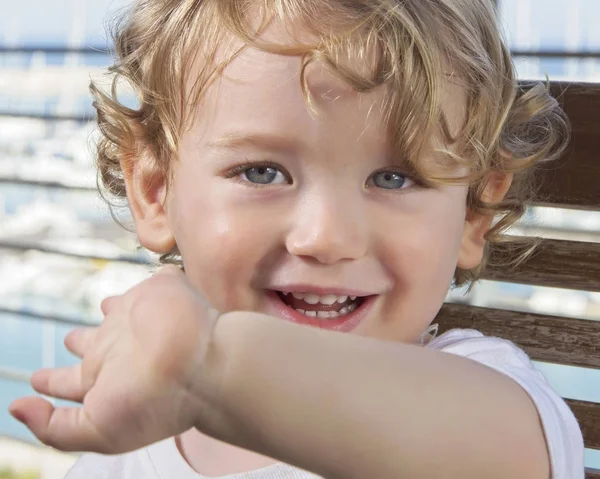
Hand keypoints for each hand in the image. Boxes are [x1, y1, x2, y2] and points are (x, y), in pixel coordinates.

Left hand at [8, 266, 222, 453]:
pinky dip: (154, 280)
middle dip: (81, 342)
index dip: (51, 381)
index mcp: (104, 377)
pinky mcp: (162, 290)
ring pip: (119, 312)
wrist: (201, 364)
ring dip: (111, 311)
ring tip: (106, 307)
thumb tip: (17, 406)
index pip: (69, 380)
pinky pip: (154, 282)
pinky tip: (152, 280)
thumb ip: (53, 427)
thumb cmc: (155, 401)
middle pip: (94, 344)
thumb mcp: (97, 430)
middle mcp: (120, 348)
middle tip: (70, 339)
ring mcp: (141, 318)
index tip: (35, 381)